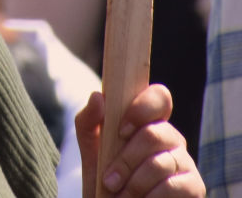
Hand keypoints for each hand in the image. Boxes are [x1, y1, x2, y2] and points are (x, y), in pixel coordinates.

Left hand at [76, 85, 204, 197]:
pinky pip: (171, 187)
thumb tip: (98, 96)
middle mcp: (172, 138)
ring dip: (133, 184)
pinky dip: (149, 197)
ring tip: (120, 196)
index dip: (141, 109)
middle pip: (153, 135)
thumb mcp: (92, 149)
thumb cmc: (106, 179)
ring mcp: (186, 162)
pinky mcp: (195, 187)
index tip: (120, 131)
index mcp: (150, 121)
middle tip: (109, 181)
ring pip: (160, 164)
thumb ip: (89, 120)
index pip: (159, 97)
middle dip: (126, 160)